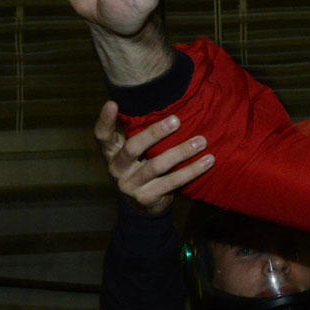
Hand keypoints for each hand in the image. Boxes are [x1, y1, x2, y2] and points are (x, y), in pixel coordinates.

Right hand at [94, 101, 213, 215]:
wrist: (143, 207)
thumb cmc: (142, 169)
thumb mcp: (135, 153)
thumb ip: (140, 134)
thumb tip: (168, 102)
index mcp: (111, 153)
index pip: (101, 136)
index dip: (105, 120)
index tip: (112, 103)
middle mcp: (116, 169)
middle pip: (133, 148)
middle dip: (155, 133)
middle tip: (177, 120)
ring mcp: (129, 186)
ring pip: (156, 166)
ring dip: (181, 152)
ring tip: (201, 141)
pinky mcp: (146, 198)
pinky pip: (172, 182)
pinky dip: (192, 171)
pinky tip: (208, 161)